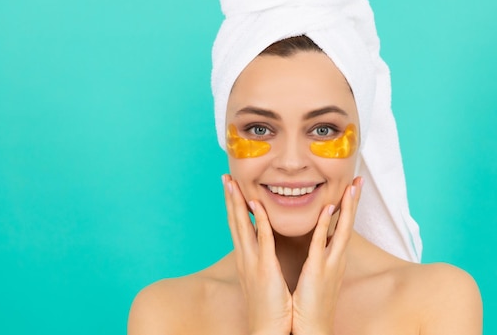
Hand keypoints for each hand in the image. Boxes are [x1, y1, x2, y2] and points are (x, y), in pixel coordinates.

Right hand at [223, 175, 292, 334]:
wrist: (267, 331)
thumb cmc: (270, 307)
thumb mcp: (263, 279)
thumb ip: (262, 261)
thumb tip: (263, 247)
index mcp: (247, 259)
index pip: (238, 226)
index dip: (234, 206)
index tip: (231, 187)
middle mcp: (245, 258)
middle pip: (235, 221)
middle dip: (230, 198)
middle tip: (226, 177)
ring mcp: (253, 262)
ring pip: (243, 226)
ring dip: (238, 203)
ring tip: (233, 183)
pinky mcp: (264, 269)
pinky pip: (262, 240)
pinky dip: (260, 221)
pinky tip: (256, 206)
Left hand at [291, 176, 362, 334]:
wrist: (312, 330)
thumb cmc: (312, 305)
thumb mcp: (318, 276)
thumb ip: (319, 258)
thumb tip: (318, 244)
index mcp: (334, 259)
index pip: (344, 226)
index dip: (349, 207)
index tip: (352, 187)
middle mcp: (336, 259)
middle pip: (349, 224)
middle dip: (354, 201)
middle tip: (359, 178)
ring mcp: (330, 264)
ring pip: (342, 230)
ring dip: (347, 208)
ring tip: (351, 187)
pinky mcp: (318, 271)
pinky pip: (322, 243)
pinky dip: (326, 226)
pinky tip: (329, 209)